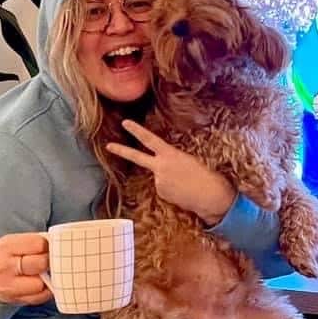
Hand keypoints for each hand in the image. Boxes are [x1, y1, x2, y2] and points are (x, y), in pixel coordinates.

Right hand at [0, 233, 52, 305]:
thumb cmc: (8, 257)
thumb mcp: (15, 243)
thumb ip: (36, 242)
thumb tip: (62, 245)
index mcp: (6, 247)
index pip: (40, 244)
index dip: (49, 246)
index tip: (49, 248)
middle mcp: (3, 267)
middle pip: (41, 263)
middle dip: (49, 262)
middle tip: (49, 261)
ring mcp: (7, 286)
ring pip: (41, 283)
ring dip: (47, 279)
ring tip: (42, 274)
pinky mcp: (14, 300)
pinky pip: (40, 297)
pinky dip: (45, 291)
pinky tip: (39, 284)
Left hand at [106, 120, 235, 225]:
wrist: (209, 195)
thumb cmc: (205, 174)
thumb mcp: (189, 160)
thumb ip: (172, 160)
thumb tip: (162, 167)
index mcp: (170, 154)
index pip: (150, 139)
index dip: (136, 130)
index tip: (125, 123)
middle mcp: (160, 167)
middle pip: (137, 157)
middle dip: (122, 151)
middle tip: (108, 145)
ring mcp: (159, 181)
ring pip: (158, 177)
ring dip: (169, 179)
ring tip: (185, 183)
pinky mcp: (161, 193)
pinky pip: (163, 188)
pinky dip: (171, 189)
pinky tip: (182, 191)